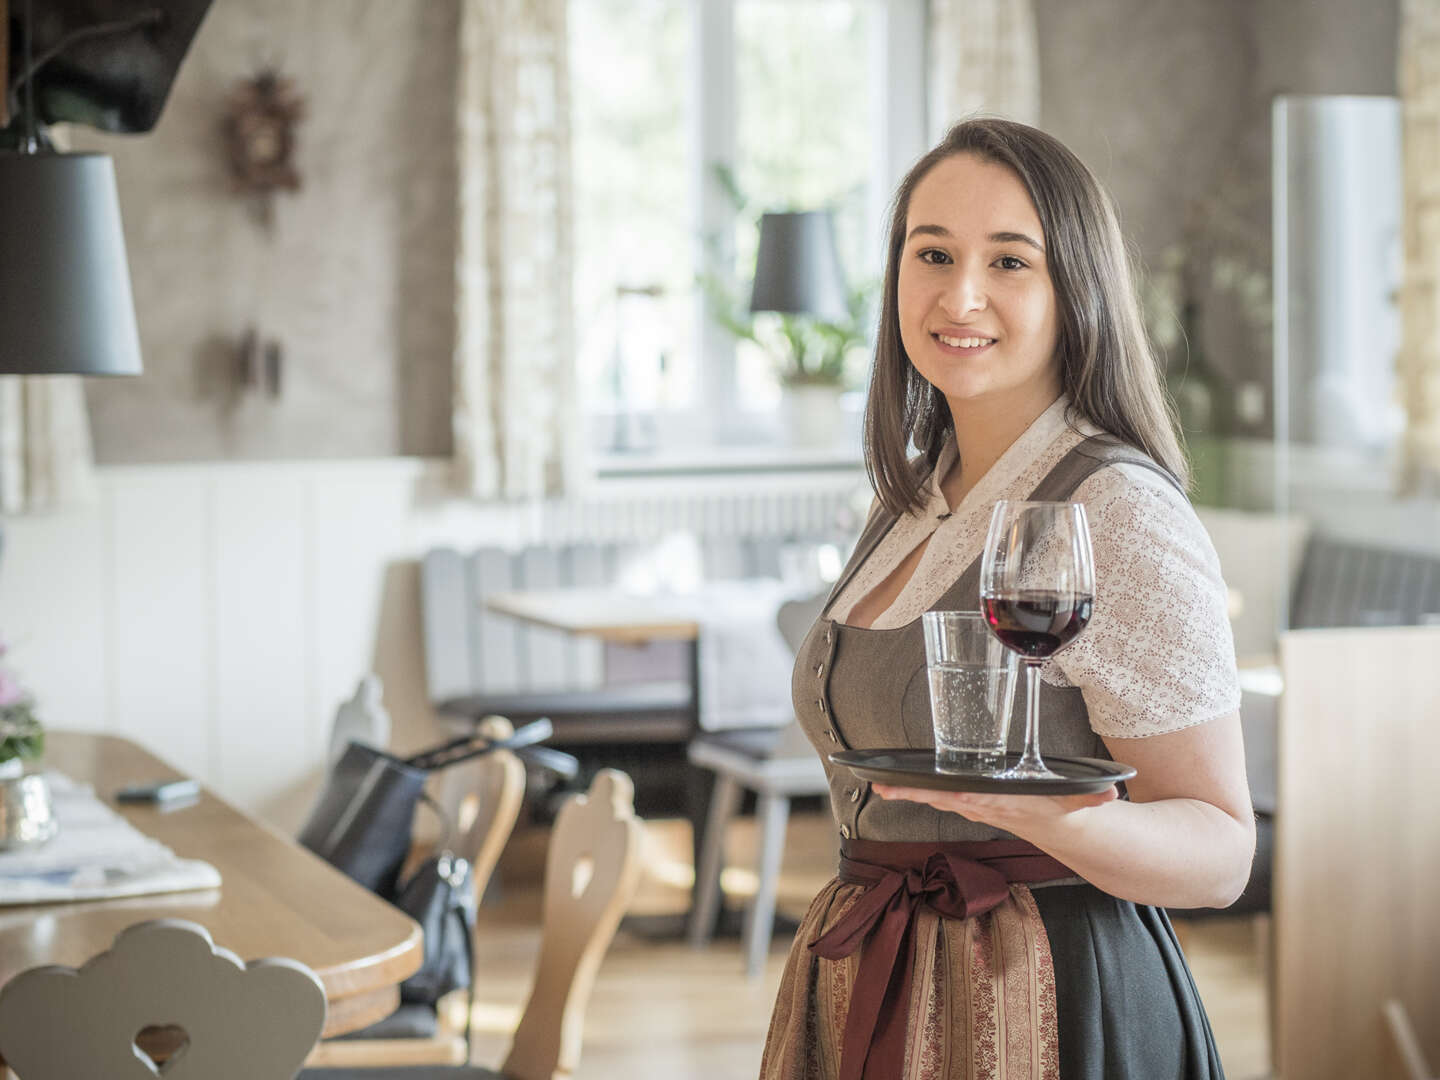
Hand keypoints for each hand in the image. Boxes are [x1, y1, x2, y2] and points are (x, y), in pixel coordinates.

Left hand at [870, 783, 1117, 841]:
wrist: (1067, 832)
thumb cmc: (1068, 809)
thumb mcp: (1082, 802)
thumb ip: (1094, 797)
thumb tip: (1111, 793)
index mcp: (1004, 804)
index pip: (971, 798)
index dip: (946, 794)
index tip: (923, 790)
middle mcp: (985, 808)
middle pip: (943, 799)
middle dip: (912, 794)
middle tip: (880, 785)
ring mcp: (978, 809)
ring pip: (938, 799)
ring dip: (909, 793)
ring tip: (879, 783)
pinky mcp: (976, 806)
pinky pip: (943, 798)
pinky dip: (921, 792)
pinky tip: (900, 786)